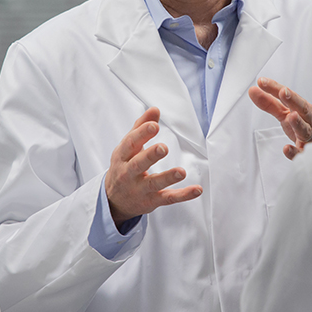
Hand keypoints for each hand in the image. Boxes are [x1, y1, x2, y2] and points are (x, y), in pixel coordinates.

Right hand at [104, 107, 202, 229]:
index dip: (142, 133)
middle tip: (163, 148)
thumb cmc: (124, 166)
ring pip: (154, 184)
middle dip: (150, 156)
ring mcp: (140, 189)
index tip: (154, 125)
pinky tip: (197, 189)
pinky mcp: (151, 201)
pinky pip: (168, 198)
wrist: (113, 200)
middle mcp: (129, 173)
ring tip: (181, 172)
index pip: (131, 143)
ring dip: (168, 177)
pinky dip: (183, 195)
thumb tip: (154, 109)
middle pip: (139, 164)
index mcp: (122, 156)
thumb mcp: (127, 147)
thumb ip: (141, 127)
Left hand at [248, 77, 311, 159]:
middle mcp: (306, 120)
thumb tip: (253, 90)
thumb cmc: (305, 126)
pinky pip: (302, 154)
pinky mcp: (307, 153)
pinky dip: (295, 151)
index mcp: (300, 108)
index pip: (287, 96)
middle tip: (283, 91)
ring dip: (298, 123)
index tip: (261, 82)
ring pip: (305, 130)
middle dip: (293, 100)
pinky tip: (287, 148)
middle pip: (302, 108)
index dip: (275, 88)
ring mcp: (309, 137)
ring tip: (291, 116)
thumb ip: (270, 103)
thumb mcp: (287, 113)